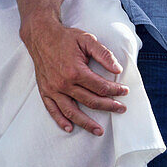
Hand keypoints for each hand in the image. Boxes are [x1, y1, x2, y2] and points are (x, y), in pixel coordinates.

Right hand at [20, 14, 128, 135]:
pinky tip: (69, 128)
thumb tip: (118, 69)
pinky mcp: (45, 91)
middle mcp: (64, 83)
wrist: (41, 35)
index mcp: (76, 71)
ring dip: (86, 123)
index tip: (125, 92)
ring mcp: (53, 89)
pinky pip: (52, 110)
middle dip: (108, 106)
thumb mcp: (87, 40)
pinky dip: (60, 120)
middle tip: (121, 109)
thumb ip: (104, 54)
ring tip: (99, 131)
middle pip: (90, 101)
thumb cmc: (66, 38)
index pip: (100, 86)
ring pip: (72, 111)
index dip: (115, 90)